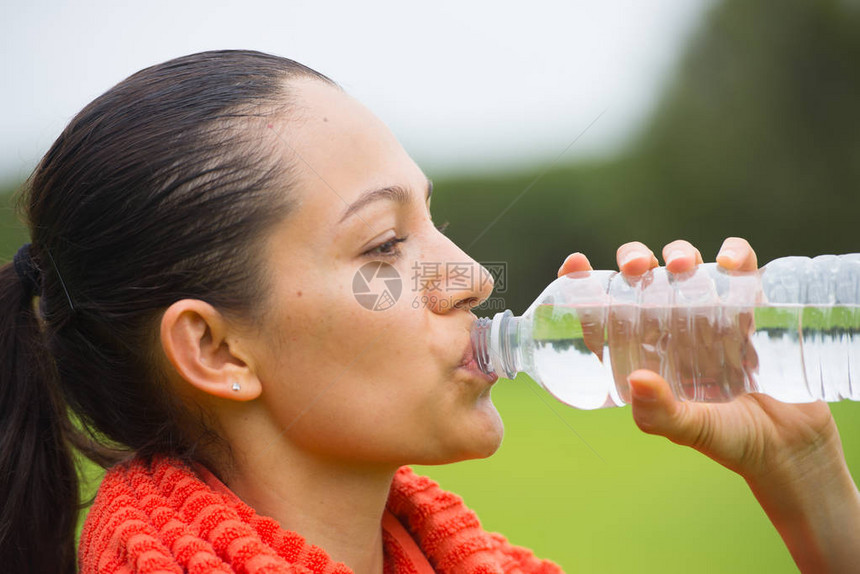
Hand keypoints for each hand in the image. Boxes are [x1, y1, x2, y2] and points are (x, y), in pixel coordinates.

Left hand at [558, 239, 859, 571]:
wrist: (790, 446)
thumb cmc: (728, 439)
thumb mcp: (687, 429)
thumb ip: (659, 413)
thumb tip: (638, 380)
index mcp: (642, 350)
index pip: (604, 309)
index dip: (585, 283)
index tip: (575, 265)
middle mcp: (670, 326)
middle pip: (643, 276)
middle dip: (633, 259)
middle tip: (635, 268)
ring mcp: (710, 313)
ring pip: (686, 264)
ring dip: (678, 253)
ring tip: (679, 266)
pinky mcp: (751, 307)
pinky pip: (740, 269)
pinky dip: (735, 255)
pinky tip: (728, 261)